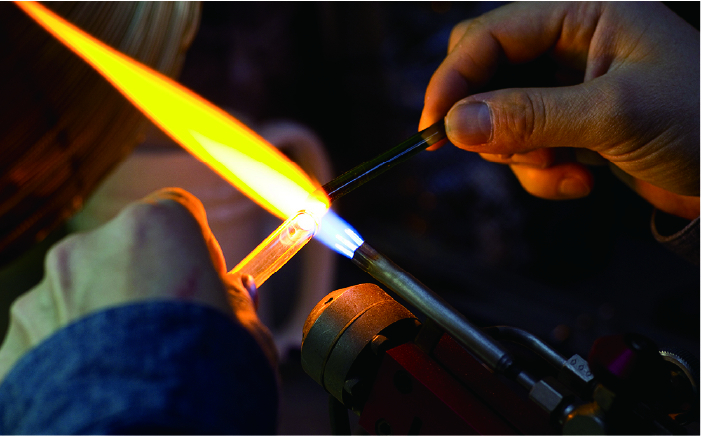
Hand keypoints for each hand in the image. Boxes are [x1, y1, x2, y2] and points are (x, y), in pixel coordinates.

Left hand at [0, 188, 275, 380]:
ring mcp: (45, 294)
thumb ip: (237, 301)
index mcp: (154, 227)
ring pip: (82, 292)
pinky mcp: (16, 341)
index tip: (205, 282)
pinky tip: (99, 388)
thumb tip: (236, 290)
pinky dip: (71, 358)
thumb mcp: (248, 335)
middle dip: (144, 281)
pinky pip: (51, 338)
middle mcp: (90, 247)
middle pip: (125, 250)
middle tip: (171, 333)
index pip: (177, 211)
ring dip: (104, 319)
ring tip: (133, 370)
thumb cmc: (205, 382)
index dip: (195, 247)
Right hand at [420, 2, 698, 219]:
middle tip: (497, 151)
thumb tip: (456, 124)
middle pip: (486, 72)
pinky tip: (581, 181)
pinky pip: (526, 148)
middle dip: (487, 118)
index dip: (454, 79)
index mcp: (583, 13)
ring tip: (565, 169)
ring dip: (521, 154)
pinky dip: (543, 173)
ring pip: (500, 117)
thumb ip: (529, 116)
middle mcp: (570, 43)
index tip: (435, 126)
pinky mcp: (570, 126)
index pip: (490, 35)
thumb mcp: (613, 114)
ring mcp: (568, 87)